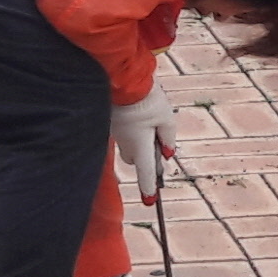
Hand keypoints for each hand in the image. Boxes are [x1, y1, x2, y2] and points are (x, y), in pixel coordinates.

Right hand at [109, 87, 176, 202]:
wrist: (121, 75)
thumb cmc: (146, 97)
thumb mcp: (166, 117)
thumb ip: (168, 137)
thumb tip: (167, 153)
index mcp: (139, 144)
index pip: (146, 172)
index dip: (149, 187)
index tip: (150, 201)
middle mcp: (124, 141)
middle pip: (135, 158)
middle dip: (144, 154)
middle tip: (158, 142)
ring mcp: (114, 130)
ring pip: (128, 142)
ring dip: (137, 137)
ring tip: (148, 117)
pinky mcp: (109, 118)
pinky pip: (121, 128)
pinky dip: (129, 125)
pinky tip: (136, 108)